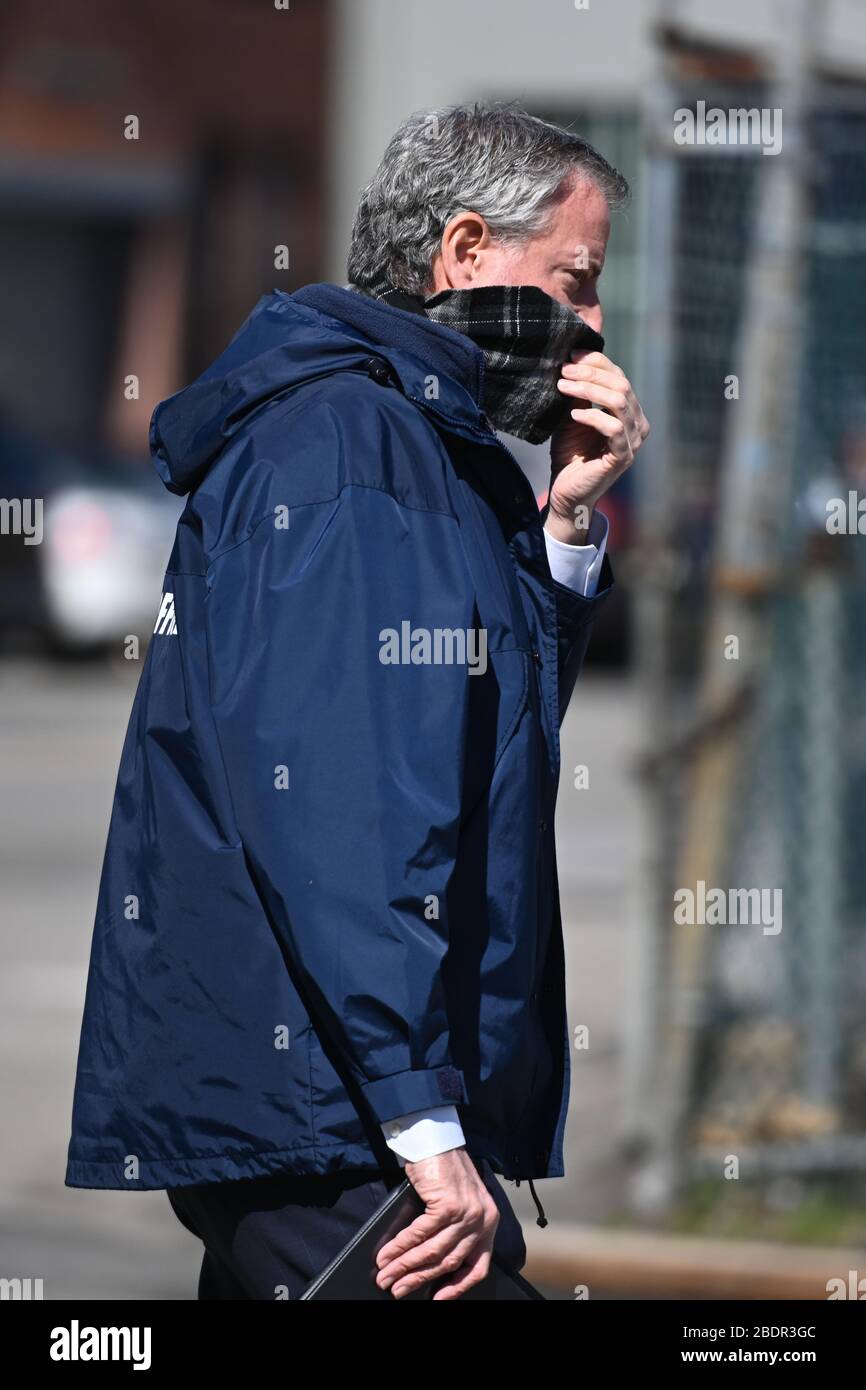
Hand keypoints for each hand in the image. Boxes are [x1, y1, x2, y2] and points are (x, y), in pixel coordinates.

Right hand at [374, 1146, 498, 1299]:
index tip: (437, 1298)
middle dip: (418, 1278)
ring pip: (432, 1252)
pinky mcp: (448, 1205)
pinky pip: (420, 1235)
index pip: (477, 1266)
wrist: (435, 1138)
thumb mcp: (457, 1203)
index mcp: (488, 1222)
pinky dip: (400, 1248)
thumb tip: (424, 1264)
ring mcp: (467, 1213)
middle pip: (448, 1262)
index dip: (456, 1287)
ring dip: (405, 1266)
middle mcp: (482, 1220)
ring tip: (386, 1275)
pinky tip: (387, 1255)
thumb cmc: (443, 1169)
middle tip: (397, 1289)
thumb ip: (450, 1231)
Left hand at [547, 350, 649, 542]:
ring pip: (619, 401)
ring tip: (563, 387)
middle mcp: (637, 423)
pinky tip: (573, 416)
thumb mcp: (572, 415)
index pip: (619, 376)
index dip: (596, 362)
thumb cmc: (571, 453)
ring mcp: (633, 440)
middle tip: (563, 371)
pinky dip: (592, 417)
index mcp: (628, 410)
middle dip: (590, 373)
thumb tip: (573, 359)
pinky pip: (614, 428)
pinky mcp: (623, 456)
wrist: (566, 491)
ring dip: (589, 390)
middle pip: (621, 384)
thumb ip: (579, 392)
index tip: (570, 356)